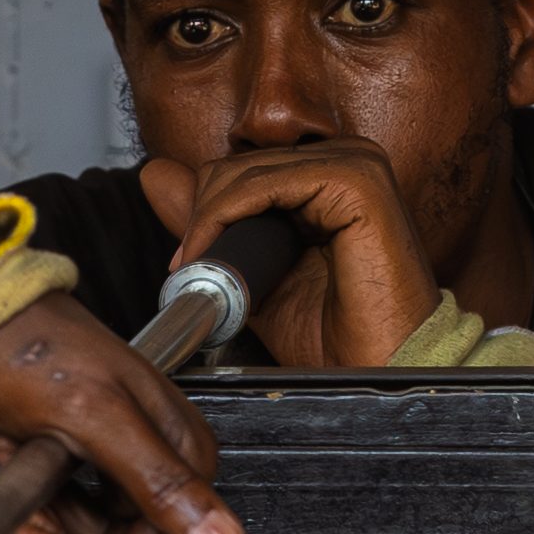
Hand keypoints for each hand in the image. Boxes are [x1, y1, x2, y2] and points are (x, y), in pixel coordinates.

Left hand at [0, 290, 241, 533]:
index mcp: (184, 458)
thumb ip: (161, 483)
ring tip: (24, 472)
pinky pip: (82, 527)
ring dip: (51, 530)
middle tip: (28, 511)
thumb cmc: (33, 351)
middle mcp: (171, 470)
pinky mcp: (106, 471)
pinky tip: (27, 463)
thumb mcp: (94, 416)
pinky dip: (47, 511)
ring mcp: (138, 473)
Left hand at [141, 139, 439, 367]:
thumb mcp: (254, 272)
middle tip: (191, 269)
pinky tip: (217, 255)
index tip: (186, 261)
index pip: (240, 166)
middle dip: (202, 217)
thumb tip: (155, 173)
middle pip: (236, 164)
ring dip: (209, 221)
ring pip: (244, 171)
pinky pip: (266, 182)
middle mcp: (346, 159)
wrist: (378, 373)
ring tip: (205, 270)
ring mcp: (356, 164)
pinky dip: (226, 216)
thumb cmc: (336, 336)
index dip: (203, 210)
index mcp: (329, 175)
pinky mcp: (358, 181)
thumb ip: (213, 221)